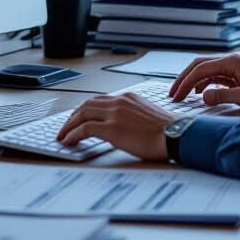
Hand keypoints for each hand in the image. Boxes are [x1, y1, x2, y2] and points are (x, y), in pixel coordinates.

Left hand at [57, 93, 171, 160]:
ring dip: (68, 125)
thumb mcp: (148, 115)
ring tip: (62, 136)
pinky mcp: (111, 128)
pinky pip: (84, 129)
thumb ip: (132, 115)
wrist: (176, 135)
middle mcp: (119, 101)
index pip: (99, 99)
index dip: (85, 109)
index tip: (78, 117)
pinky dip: (73, 135)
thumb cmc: (168, 130)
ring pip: (82, 113)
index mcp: (128, 97)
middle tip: (65, 127)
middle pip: (87, 104)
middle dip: (73, 116)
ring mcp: (114, 114)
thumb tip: (122, 126)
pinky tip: (68, 142)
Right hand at [169, 54, 239, 111]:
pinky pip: (213, 77)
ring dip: (191, 81)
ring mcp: (232, 68)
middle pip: (199, 65)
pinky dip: (202, 84)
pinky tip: (197, 93)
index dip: (185, 82)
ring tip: (181, 95)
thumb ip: (224, 96)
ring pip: (205, 71)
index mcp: (232, 62)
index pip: (200, 68)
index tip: (175, 95)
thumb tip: (202, 96)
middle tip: (172, 94)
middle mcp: (230, 61)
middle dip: (183, 79)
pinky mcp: (236, 76)